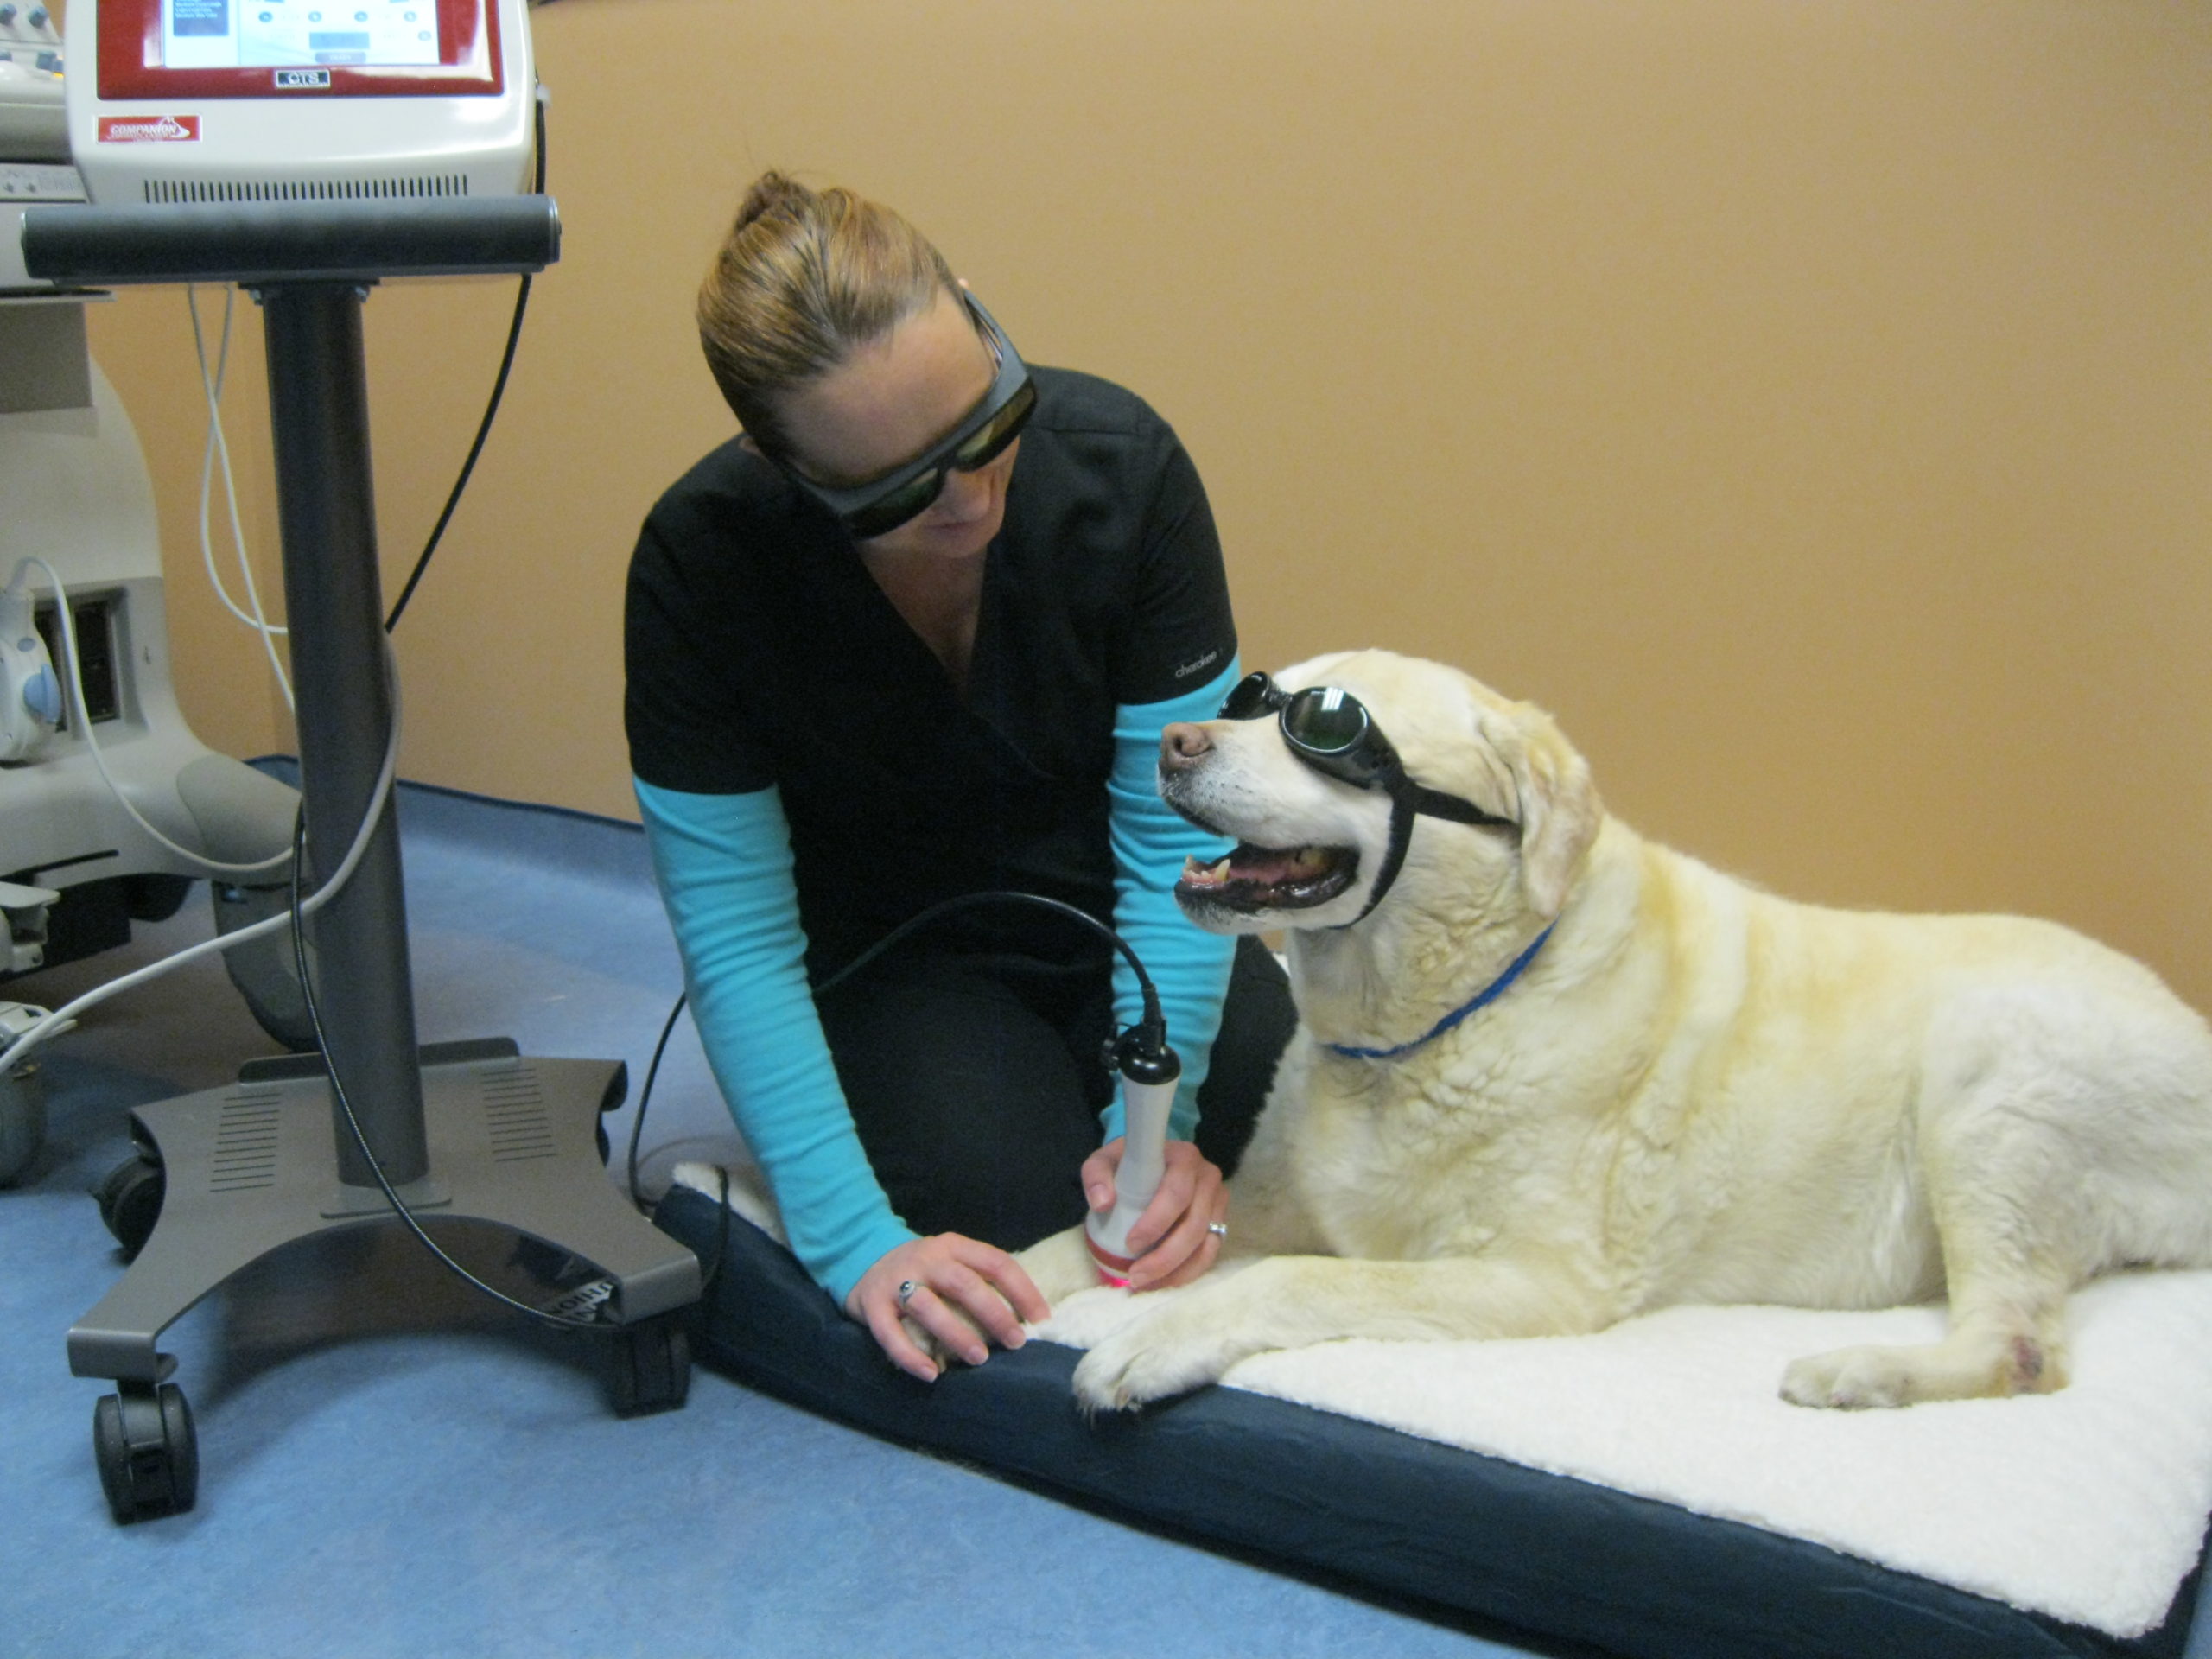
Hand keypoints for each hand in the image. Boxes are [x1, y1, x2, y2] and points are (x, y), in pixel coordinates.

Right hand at [845, 1233, 1049, 1382]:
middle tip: (1015, 1341)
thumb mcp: (951, 1261)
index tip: (1041, 1318)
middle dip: (994, 1314)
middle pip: (964, 1284)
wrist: (862, 1258)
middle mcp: (925, 1259)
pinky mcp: (872, 1305)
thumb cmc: (923, 1270)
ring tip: (979, 1358)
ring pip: (927, 1306)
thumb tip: (1026, 1317)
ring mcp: (896, 1281)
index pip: (995, 1263)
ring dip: (956, 1334)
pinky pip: (890, 1334)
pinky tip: (931, 1374)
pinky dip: (911, 1356)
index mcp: (953, 1246)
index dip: (1022, 1290)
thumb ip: (979, 1279)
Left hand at [1081, 1136, 1226, 1291]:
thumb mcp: (1105, 1161)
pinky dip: (1187, 1273)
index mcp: (1184, 1157)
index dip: (1156, 1223)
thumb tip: (1102, 1203)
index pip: (1177, 1193)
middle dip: (1164, 1257)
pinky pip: (1210, 1253)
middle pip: (1194, 1225)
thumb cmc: (1127, 1164)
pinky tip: (1163, 1283)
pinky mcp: (1219, 1222)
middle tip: (1135, 1276)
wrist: (1150, 1165)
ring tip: (1145, 1284)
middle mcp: (1208, 1177)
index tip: (1130, 1244)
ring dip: (1176, 1272)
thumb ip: (1096, 1175)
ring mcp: (1217, 1201)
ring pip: (1205, 1244)